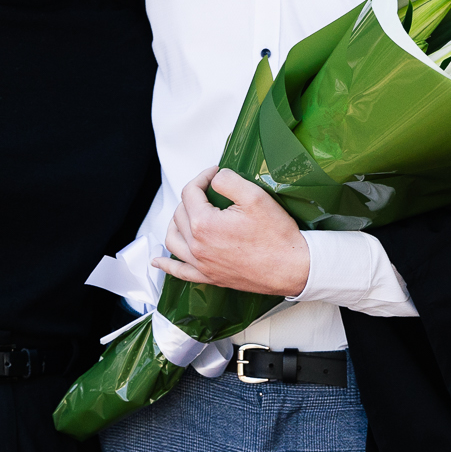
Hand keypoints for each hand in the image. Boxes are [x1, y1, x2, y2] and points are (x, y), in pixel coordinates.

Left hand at [155, 167, 310, 296]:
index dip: (202, 177)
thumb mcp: (255, 196)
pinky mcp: (209, 277)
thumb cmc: (277, 236)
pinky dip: (166, 265)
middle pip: (180, 213)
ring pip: (174, 239)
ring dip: (175, 222)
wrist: (292, 268)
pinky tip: (158, 261)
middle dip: (193, 196)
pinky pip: (180, 272)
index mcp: (204, 224)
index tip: (216, 174)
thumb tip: (215, 178)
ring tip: (186, 213)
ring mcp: (201, 264)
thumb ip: (228, 180)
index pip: (191, 192)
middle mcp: (197, 246)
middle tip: (211, 190)